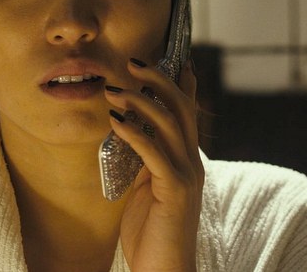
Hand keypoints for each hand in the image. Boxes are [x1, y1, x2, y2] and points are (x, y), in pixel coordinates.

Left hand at [104, 58, 203, 271]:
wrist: (164, 269)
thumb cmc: (152, 231)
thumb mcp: (147, 187)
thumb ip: (145, 160)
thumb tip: (130, 131)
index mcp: (187, 159)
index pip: (187, 111)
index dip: (181, 81)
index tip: (171, 55)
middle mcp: (192, 162)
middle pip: (181, 107)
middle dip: (158, 79)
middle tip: (133, 61)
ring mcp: (187, 175)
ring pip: (169, 123)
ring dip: (140, 101)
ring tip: (114, 89)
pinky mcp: (175, 190)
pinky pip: (154, 152)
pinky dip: (134, 132)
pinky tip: (115, 121)